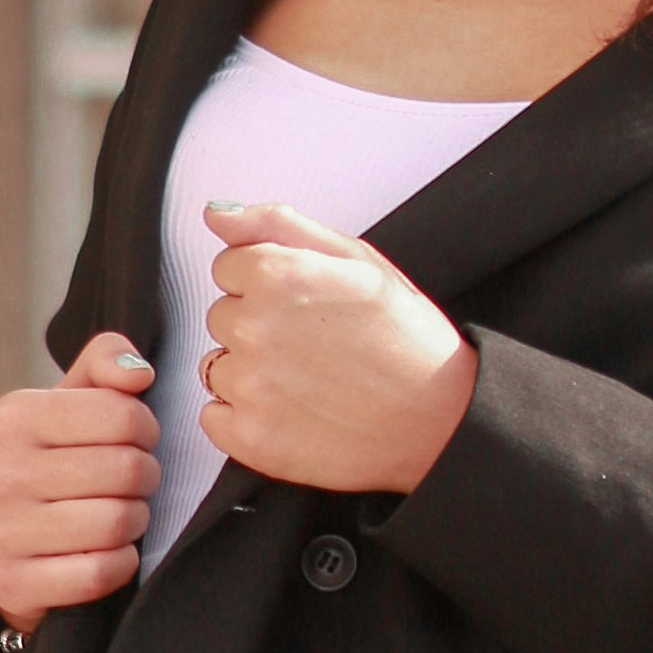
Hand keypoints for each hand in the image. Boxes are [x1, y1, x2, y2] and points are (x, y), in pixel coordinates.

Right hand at [0, 330, 159, 631]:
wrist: (7, 545)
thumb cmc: (53, 461)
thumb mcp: (70, 401)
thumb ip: (105, 363)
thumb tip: (137, 374)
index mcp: (11, 416)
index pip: (123, 413)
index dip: (145, 429)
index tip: (133, 441)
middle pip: (127, 469)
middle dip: (145, 477)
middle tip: (133, 482)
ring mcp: (1, 532)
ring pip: (118, 522)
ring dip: (136, 521)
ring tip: (120, 513)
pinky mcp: (14, 583)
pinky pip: (102, 571)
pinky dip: (120, 563)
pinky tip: (105, 551)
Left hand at [199, 207, 475, 499]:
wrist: (438, 418)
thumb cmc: (405, 336)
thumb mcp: (354, 257)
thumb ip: (276, 225)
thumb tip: (217, 215)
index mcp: (276, 275)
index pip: (227, 268)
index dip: (268, 284)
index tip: (305, 305)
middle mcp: (253, 327)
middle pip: (222, 316)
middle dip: (259, 326)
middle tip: (314, 345)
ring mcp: (248, 385)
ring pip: (217, 366)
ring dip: (251, 372)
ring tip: (308, 381)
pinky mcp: (248, 437)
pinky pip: (214, 417)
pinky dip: (244, 418)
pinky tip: (290, 414)